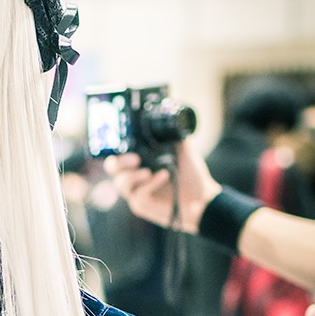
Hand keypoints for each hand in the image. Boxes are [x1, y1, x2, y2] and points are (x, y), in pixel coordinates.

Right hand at [105, 139, 220, 233]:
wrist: (202, 197)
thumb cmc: (190, 174)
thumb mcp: (182, 148)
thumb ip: (172, 133)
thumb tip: (171, 109)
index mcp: (139, 161)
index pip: (118, 152)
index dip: (114, 147)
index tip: (122, 140)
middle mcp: (134, 176)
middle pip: (112, 168)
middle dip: (119, 162)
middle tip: (134, 159)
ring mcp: (136, 192)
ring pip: (121, 183)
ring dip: (132, 176)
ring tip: (148, 171)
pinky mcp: (141, 206)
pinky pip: (138, 195)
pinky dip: (149, 185)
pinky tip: (162, 176)